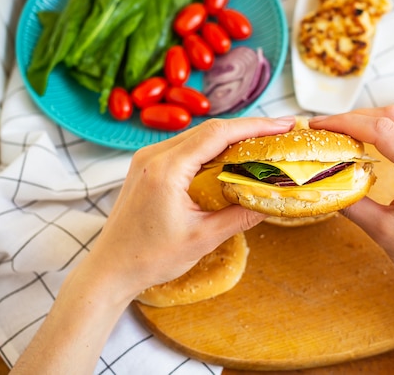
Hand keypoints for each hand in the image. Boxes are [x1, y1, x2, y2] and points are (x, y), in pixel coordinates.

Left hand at [87, 116, 295, 300]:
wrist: (110, 268)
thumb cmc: (150, 257)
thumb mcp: (204, 238)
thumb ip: (241, 216)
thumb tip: (273, 200)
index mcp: (166, 169)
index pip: (218, 134)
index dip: (254, 126)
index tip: (283, 125)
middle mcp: (154, 155)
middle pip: (210, 130)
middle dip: (248, 129)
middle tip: (281, 132)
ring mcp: (148, 158)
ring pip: (198, 137)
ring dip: (231, 138)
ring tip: (262, 143)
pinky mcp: (147, 166)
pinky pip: (186, 148)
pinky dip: (212, 149)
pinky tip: (231, 157)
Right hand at [309, 106, 393, 297]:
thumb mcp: (385, 232)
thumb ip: (352, 205)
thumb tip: (325, 186)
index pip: (381, 130)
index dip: (345, 123)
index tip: (319, 127)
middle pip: (393, 117)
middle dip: (355, 118)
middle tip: (326, 129)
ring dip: (371, 124)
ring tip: (342, 135)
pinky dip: (387, 134)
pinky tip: (369, 146)